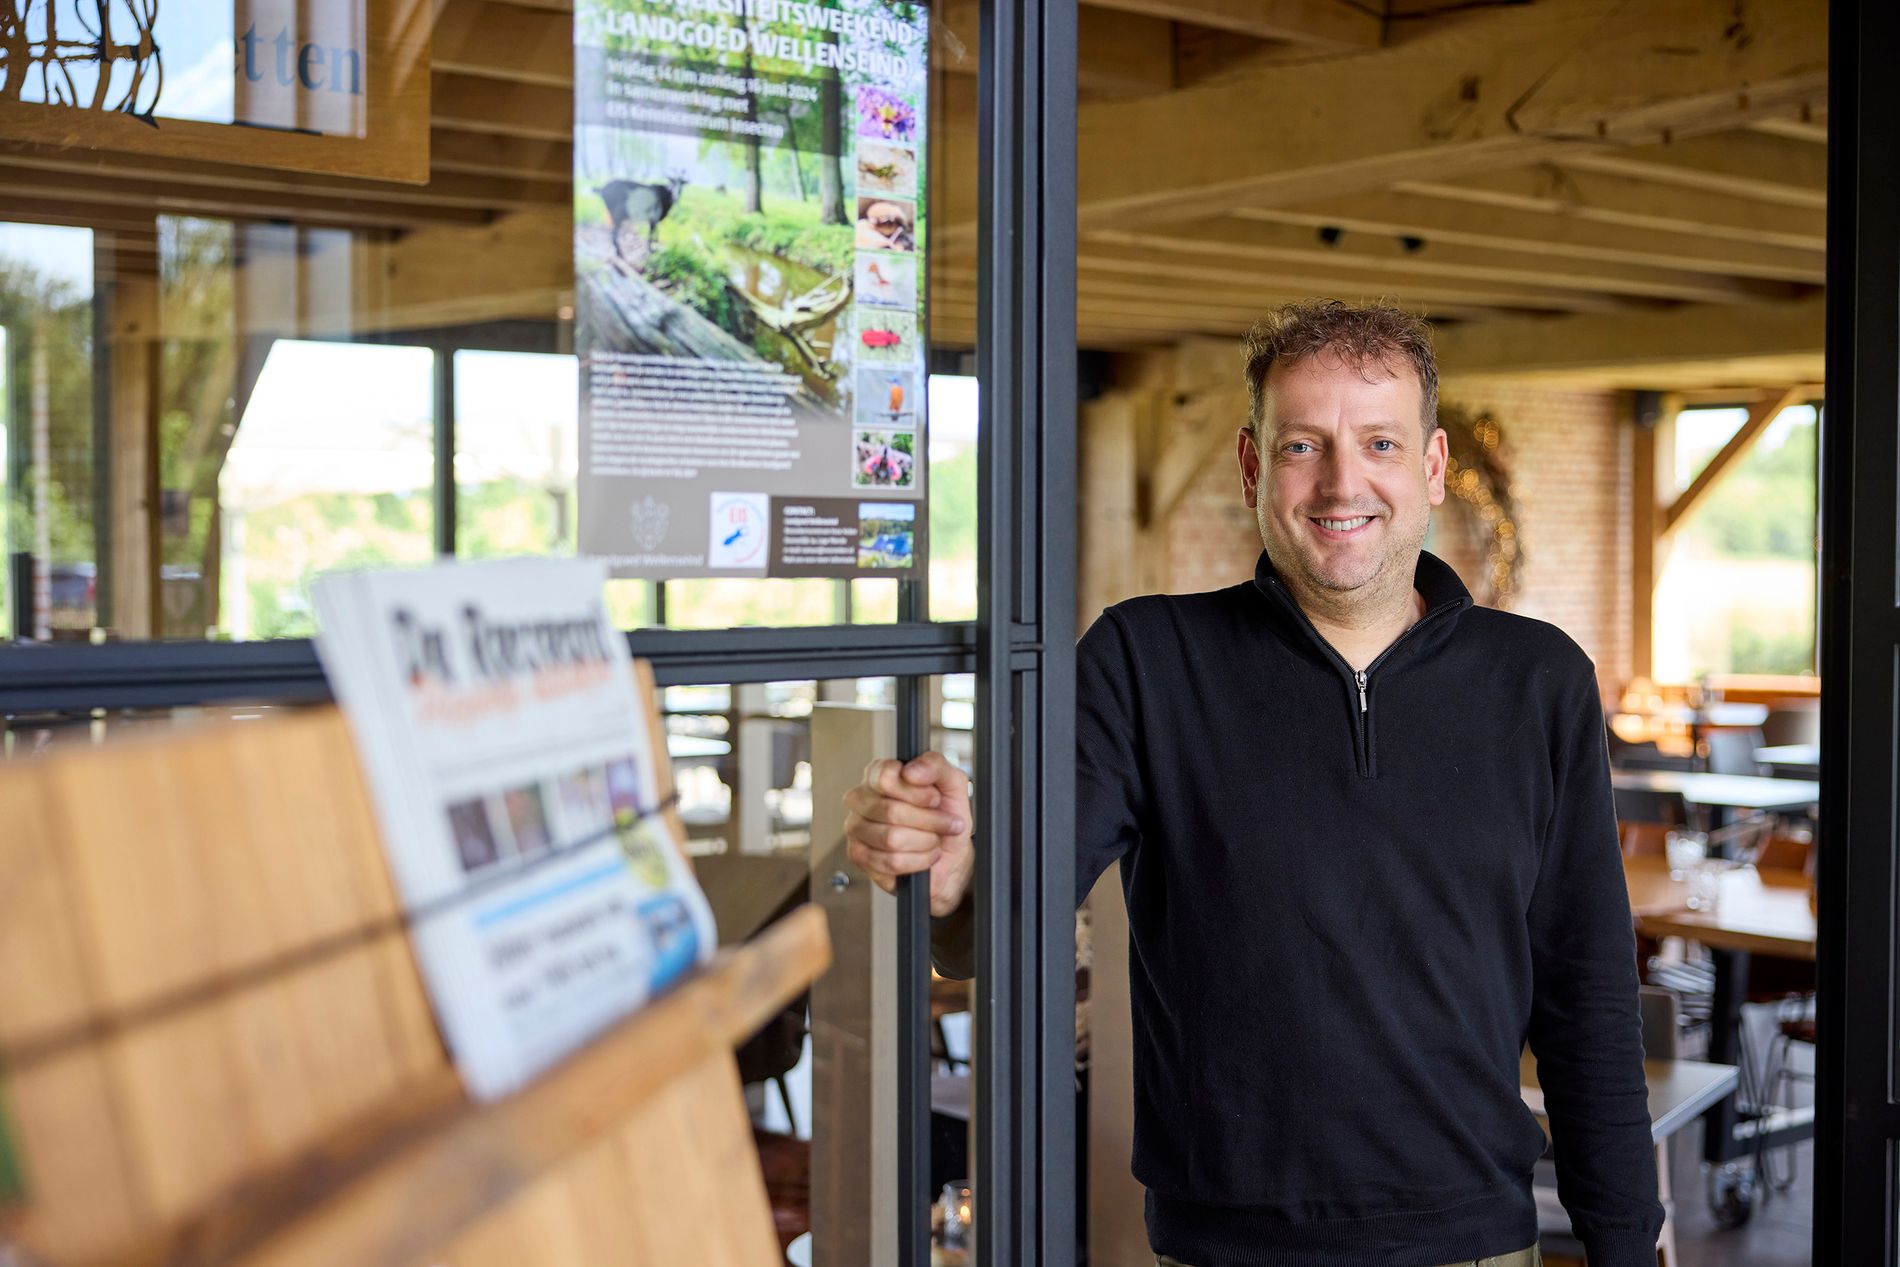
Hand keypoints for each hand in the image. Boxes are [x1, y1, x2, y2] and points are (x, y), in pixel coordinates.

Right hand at [843, 751, 973, 916]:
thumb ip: (935, 765)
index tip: (935, 798)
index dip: (916, 792)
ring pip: (891, 838)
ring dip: (925, 842)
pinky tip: (924, 855)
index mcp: (878, 774)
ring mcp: (856, 827)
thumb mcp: (952, 783)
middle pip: (891, 811)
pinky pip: (890, 861)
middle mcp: (861, 798)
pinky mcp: (859, 855)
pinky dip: (917, 861)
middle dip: (928, 821)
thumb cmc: (946, 815)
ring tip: (934, 840)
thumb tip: (910, 771)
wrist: (950, 853)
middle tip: (945, 823)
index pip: (885, 777)